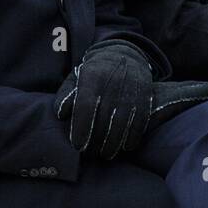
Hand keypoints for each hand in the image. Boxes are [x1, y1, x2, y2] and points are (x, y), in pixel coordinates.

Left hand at [55, 39, 153, 157]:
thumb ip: (66, 95)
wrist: (124, 53)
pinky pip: (141, 118)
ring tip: (106, 153)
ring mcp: (131, 87)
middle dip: (97, 139)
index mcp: (93, 75)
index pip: (86, 105)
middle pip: (104, 117)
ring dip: (115, 141)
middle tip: (91, 153)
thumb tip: (61, 115)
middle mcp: (113, 80)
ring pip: (123, 120)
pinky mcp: (146, 93)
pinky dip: (134, 135)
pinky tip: (126, 146)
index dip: (81, 127)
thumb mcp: (76, 77)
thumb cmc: (94, 72)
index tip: (78, 145)